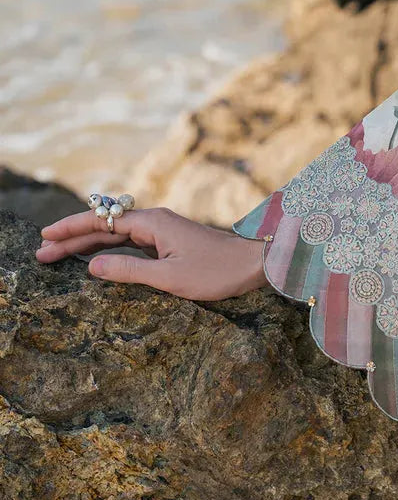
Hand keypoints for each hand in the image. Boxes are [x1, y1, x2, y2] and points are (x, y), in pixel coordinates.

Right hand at [35, 206, 266, 302]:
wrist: (254, 264)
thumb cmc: (216, 272)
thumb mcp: (170, 278)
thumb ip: (130, 271)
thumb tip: (93, 266)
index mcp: (152, 224)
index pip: (101, 222)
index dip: (71, 230)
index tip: (45, 238)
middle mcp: (155, 222)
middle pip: (105, 227)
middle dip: (73, 239)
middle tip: (41, 253)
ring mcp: (162, 231)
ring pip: (117, 234)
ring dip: (89, 244)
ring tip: (59, 255)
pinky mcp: (170, 242)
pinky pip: (131, 242)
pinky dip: (110, 248)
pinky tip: (97, 257)